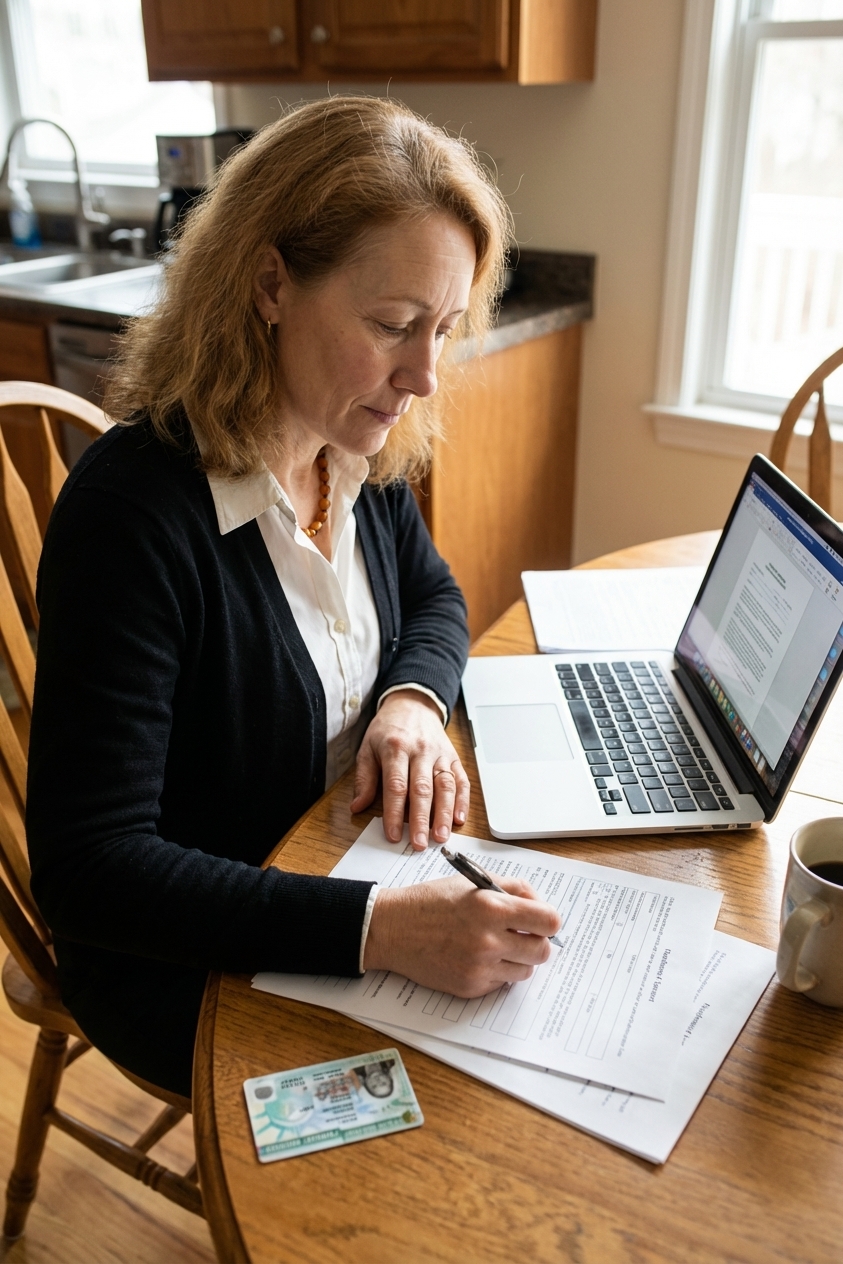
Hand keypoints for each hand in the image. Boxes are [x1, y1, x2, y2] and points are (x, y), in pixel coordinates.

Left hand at [351, 690, 469, 850]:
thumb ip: (364, 779)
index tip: (393, 835)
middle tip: (420, 843)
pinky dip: (462, 800)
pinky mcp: (453, 757)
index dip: (394, 813)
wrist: (413, 704)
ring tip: (441, 836)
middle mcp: (420, 751)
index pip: (395, 785)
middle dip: (421, 819)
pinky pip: (461, 780)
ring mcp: (440, 754)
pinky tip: (459, 818)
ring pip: (445, 786)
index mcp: (395, 748)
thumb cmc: (388, 729)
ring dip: (444, 813)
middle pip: (422, 789)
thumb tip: (357, 807)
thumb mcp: (367, 748)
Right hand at [363, 875, 561, 996]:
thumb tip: (539, 906)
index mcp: (491, 907)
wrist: (392, 929)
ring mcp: (479, 967)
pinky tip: (476, 957)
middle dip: (536, 941)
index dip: (548, 920)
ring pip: (525, 971)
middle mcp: (488, 940)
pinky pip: (501, 983)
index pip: (549, 921)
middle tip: (521, 934)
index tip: (540, 920)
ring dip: (517, 959)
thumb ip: (511, 889)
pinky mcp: (470, 987)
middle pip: (542, 951)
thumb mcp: (472, 882)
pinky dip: (496, 971)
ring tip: (497, 946)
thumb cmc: (431, 901)